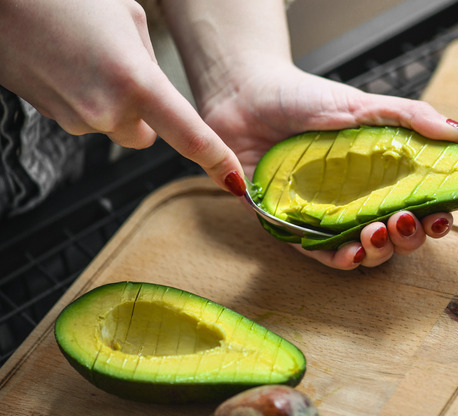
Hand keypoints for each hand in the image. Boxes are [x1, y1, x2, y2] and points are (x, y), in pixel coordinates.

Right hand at [0, 0, 243, 192]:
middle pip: (145, 135)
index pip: (190, 137)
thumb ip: (149, 63)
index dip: (217, 161)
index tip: (234, 181)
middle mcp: (105, 111)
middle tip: (123, 70)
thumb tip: (151, 88)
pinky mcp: (48, 118)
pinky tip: (66, 63)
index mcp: (136, 83)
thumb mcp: (127, 18)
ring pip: (111, 125)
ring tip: (86, 57)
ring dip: (110, 102)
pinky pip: (81, 117)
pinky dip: (82, 97)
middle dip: (144, 114)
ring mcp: (73, 119)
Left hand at [159, 0, 457, 269]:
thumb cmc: (305, 96)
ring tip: (377, 234)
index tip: (443, 216)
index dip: (435, 218)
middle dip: (408, 239)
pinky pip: (317, 253)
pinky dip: (337, 258)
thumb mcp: (365, 104)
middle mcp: (356, 201)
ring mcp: (325, 216)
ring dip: (377, 251)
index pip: (418, 206)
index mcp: (379, 176)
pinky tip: (351, 254)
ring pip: (361, 250)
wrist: (246, 92)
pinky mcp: (290, 225)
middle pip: (395, 235)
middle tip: (405, 222)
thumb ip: (413, 118)